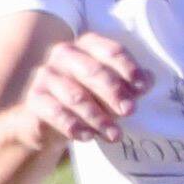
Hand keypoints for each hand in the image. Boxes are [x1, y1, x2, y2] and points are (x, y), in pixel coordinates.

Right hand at [19, 28, 152, 149]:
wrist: (45, 121)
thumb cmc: (86, 100)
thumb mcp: (109, 92)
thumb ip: (128, 85)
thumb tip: (149, 80)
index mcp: (85, 46)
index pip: (110, 51)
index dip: (128, 68)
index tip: (142, 87)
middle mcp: (62, 55)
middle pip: (93, 71)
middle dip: (114, 92)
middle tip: (130, 111)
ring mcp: (45, 76)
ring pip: (75, 95)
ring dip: (98, 117)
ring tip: (114, 135)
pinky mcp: (34, 99)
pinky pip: (56, 113)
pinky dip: (75, 126)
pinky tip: (88, 137)